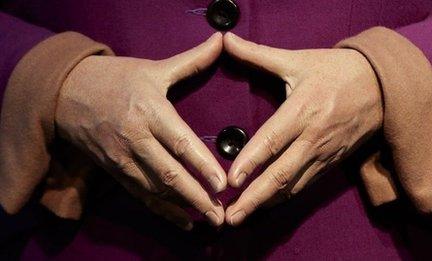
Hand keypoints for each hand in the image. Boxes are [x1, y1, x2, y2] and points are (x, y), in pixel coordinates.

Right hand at [55, 33, 225, 228]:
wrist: (66, 92)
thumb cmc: (116, 78)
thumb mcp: (154, 68)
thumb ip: (191, 60)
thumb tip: (221, 41)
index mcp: (149, 110)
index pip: (179, 142)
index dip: (201, 164)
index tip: (222, 184)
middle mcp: (136, 138)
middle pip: (169, 174)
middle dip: (197, 197)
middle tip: (222, 215)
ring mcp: (123, 157)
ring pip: (155, 189)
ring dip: (183, 207)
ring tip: (209, 220)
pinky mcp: (115, 170)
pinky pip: (140, 195)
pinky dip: (162, 211)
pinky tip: (184, 222)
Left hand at [223, 33, 382, 225]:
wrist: (383, 85)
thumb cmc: (336, 71)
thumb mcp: (298, 60)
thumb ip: (258, 54)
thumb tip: (226, 39)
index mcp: (302, 111)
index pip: (272, 141)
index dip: (251, 162)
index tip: (231, 182)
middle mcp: (312, 137)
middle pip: (280, 174)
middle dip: (253, 198)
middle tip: (229, 217)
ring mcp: (324, 154)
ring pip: (293, 186)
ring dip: (266, 204)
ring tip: (241, 218)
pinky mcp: (332, 163)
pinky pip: (306, 185)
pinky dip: (285, 199)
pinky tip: (267, 207)